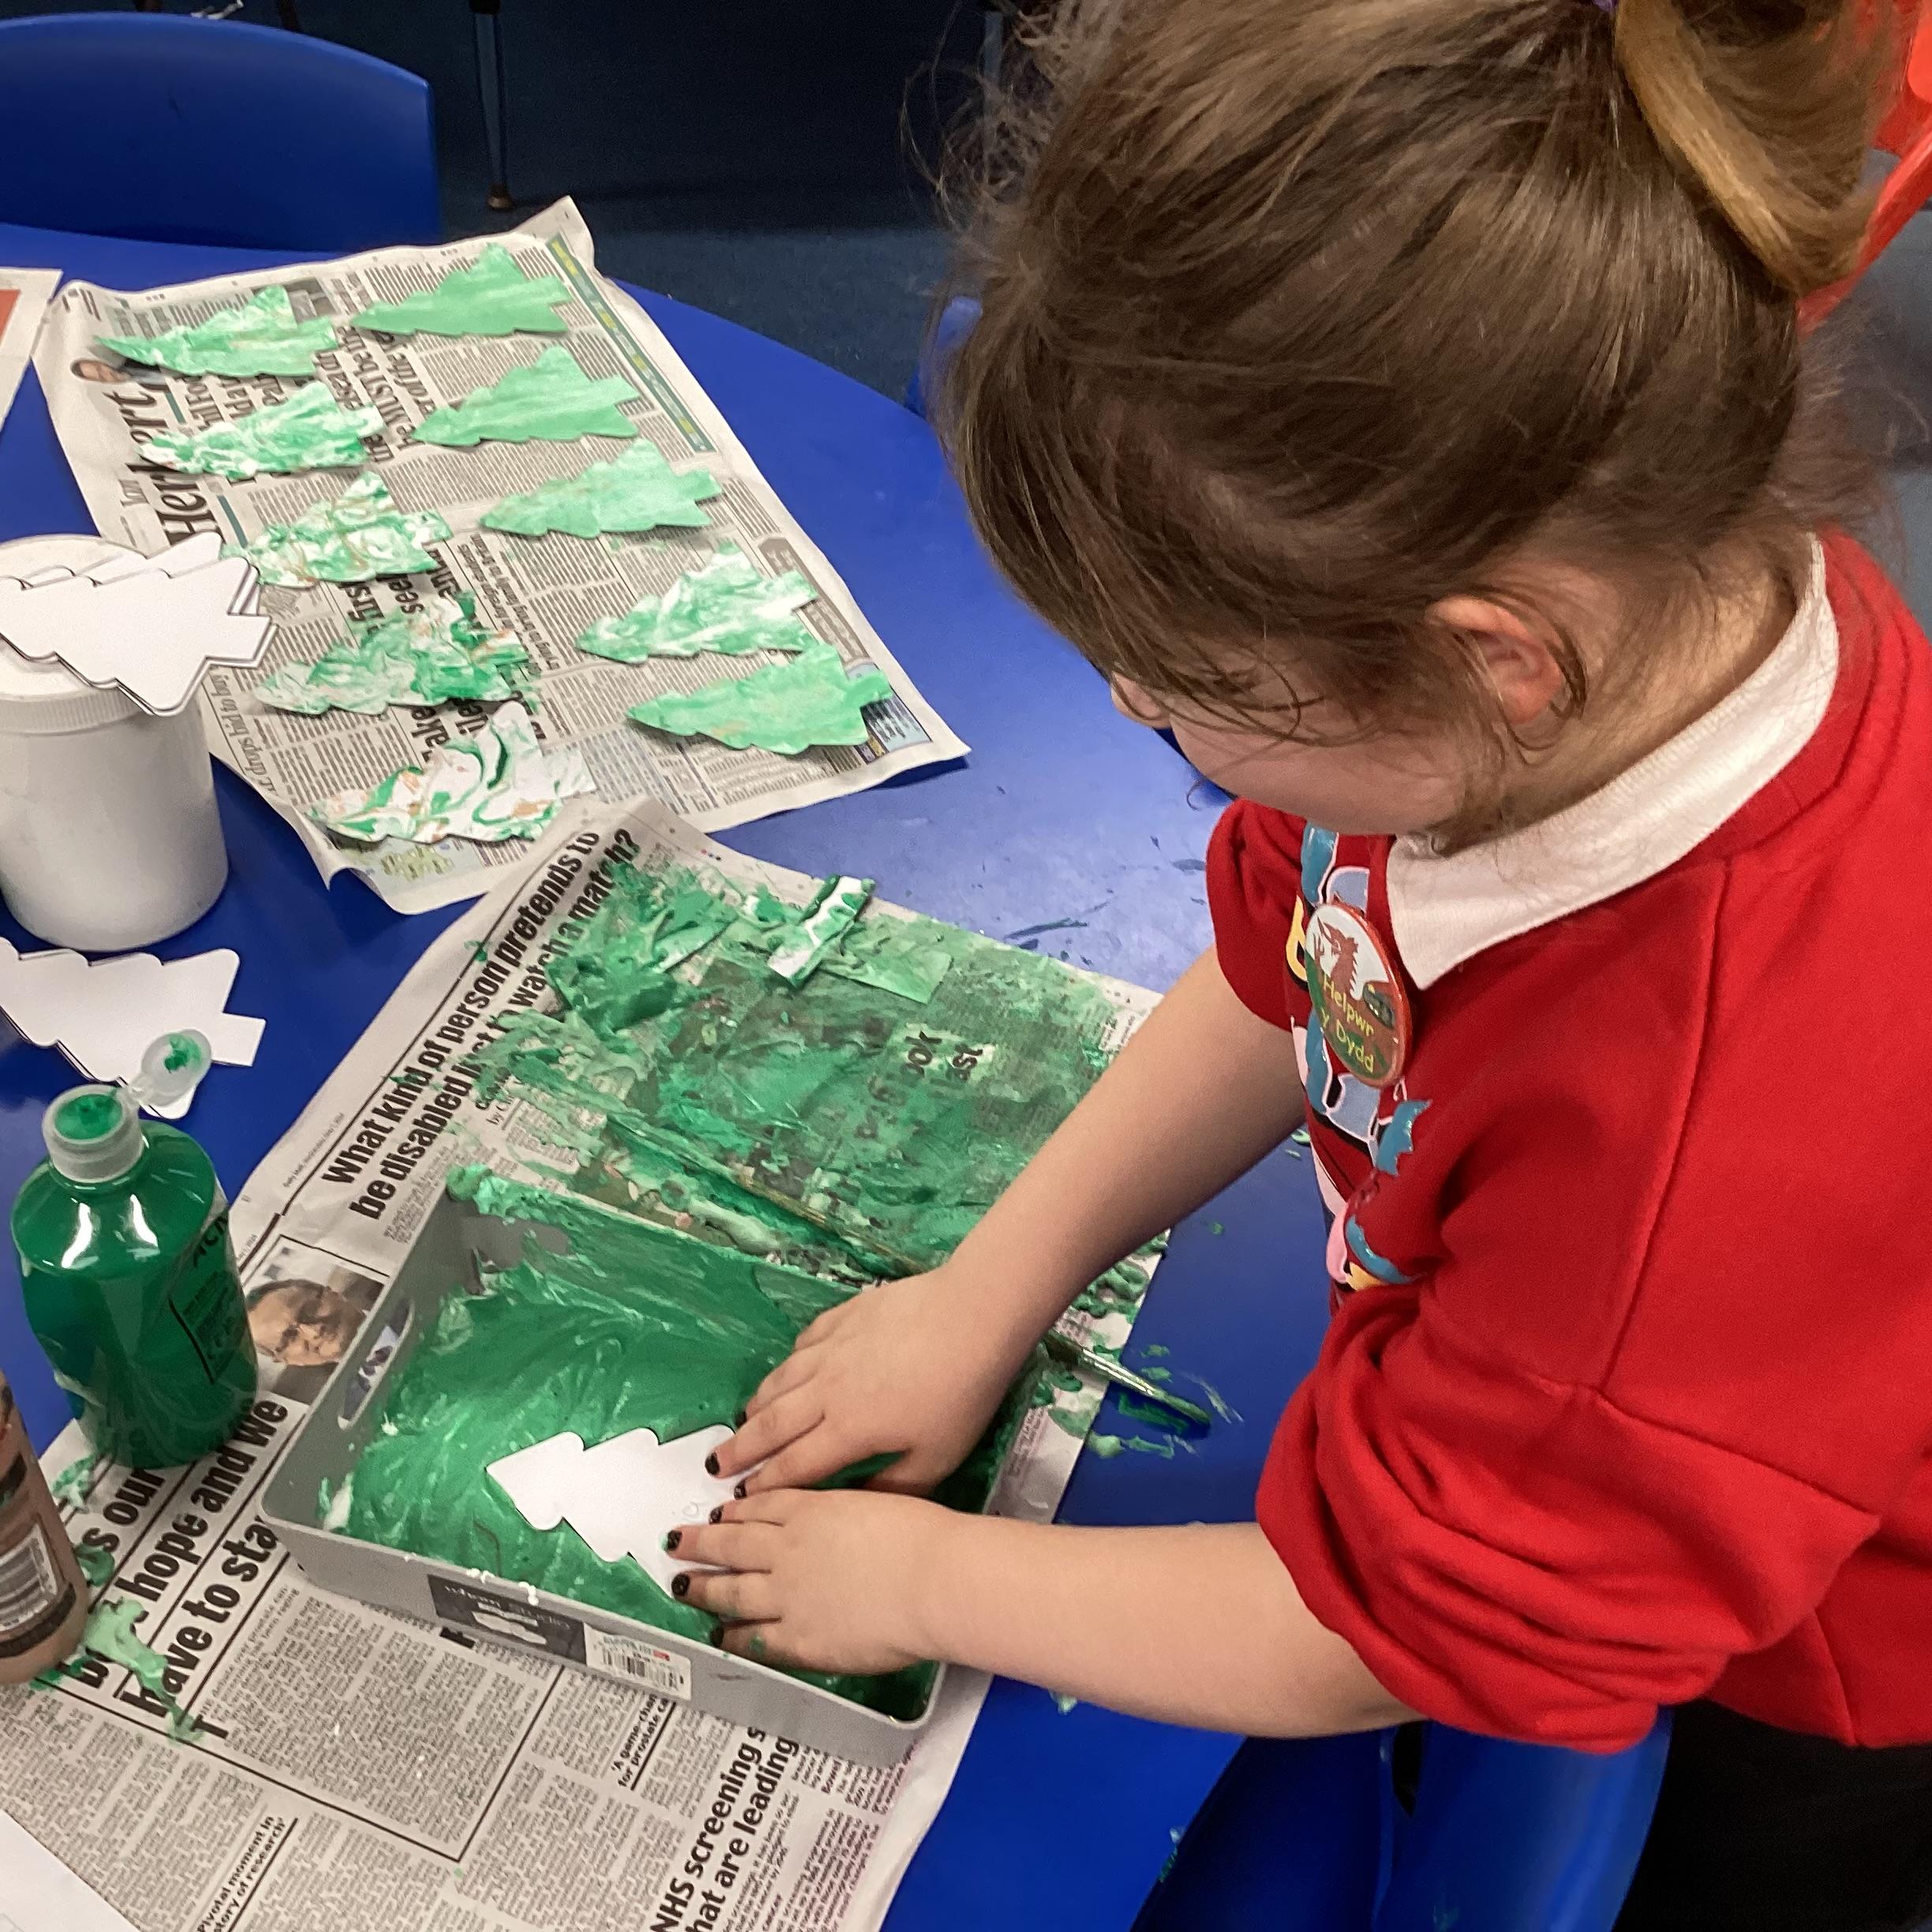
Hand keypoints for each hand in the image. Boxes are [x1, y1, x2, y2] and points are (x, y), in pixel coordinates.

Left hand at [672, 1488, 950, 1674]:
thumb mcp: (874, 1502)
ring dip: (704, 1587)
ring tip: (681, 1586)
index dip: (734, 1510)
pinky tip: (721, 1635)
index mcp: (811, 1510)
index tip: (717, 1512)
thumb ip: (842, 1511)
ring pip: (733, 1589)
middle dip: (701, 1543)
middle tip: (676, 1543)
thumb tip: (832, 1518)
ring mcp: (788, 1595)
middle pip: (733, 1544)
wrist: (931, 1580)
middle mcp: (789, 1549)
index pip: (760, 1507)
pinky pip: (755, 1637)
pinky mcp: (798, 1639)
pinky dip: (733, 1635)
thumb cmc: (919, 1535)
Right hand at [713, 1266, 1032, 1494]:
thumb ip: (893, 1487)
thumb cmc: (961, 1392)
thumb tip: (856, 1508)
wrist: (973, 1314)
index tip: (739, 1499)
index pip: (795, 1465)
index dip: (765, 1485)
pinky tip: (788, 1368)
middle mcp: (827, 1389)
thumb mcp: (936, 1456)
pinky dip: (789, 1362)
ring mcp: (832, 1348)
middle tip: (713, 1465)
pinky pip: (804, 1344)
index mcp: (847, 1429)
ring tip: (742, 1419)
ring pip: (782, 1380)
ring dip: (758, 1404)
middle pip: (773, 1424)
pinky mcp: (844, 1317)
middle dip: (741, 1449)